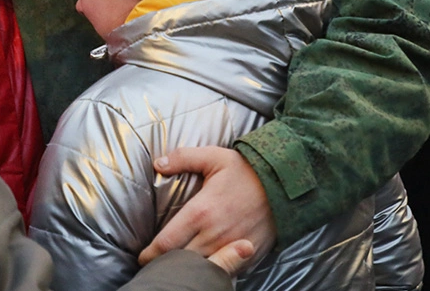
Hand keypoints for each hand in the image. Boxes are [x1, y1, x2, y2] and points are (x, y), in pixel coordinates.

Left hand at [138, 146, 275, 268]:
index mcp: (201, 212)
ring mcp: (231, 248)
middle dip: (166, 264)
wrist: (286, 184)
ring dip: (188, 270)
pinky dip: (213, 271)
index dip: (150, 254)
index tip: (143, 257)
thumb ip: (183, 158)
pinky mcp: (247, 255)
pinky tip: (205, 267)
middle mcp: (214, 235)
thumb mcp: (214, 157)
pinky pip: (226, 272)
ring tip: (176, 267)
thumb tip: (158, 163)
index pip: (166, 243)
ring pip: (201, 269)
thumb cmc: (248, 171)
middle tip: (156, 263)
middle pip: (180, 261)